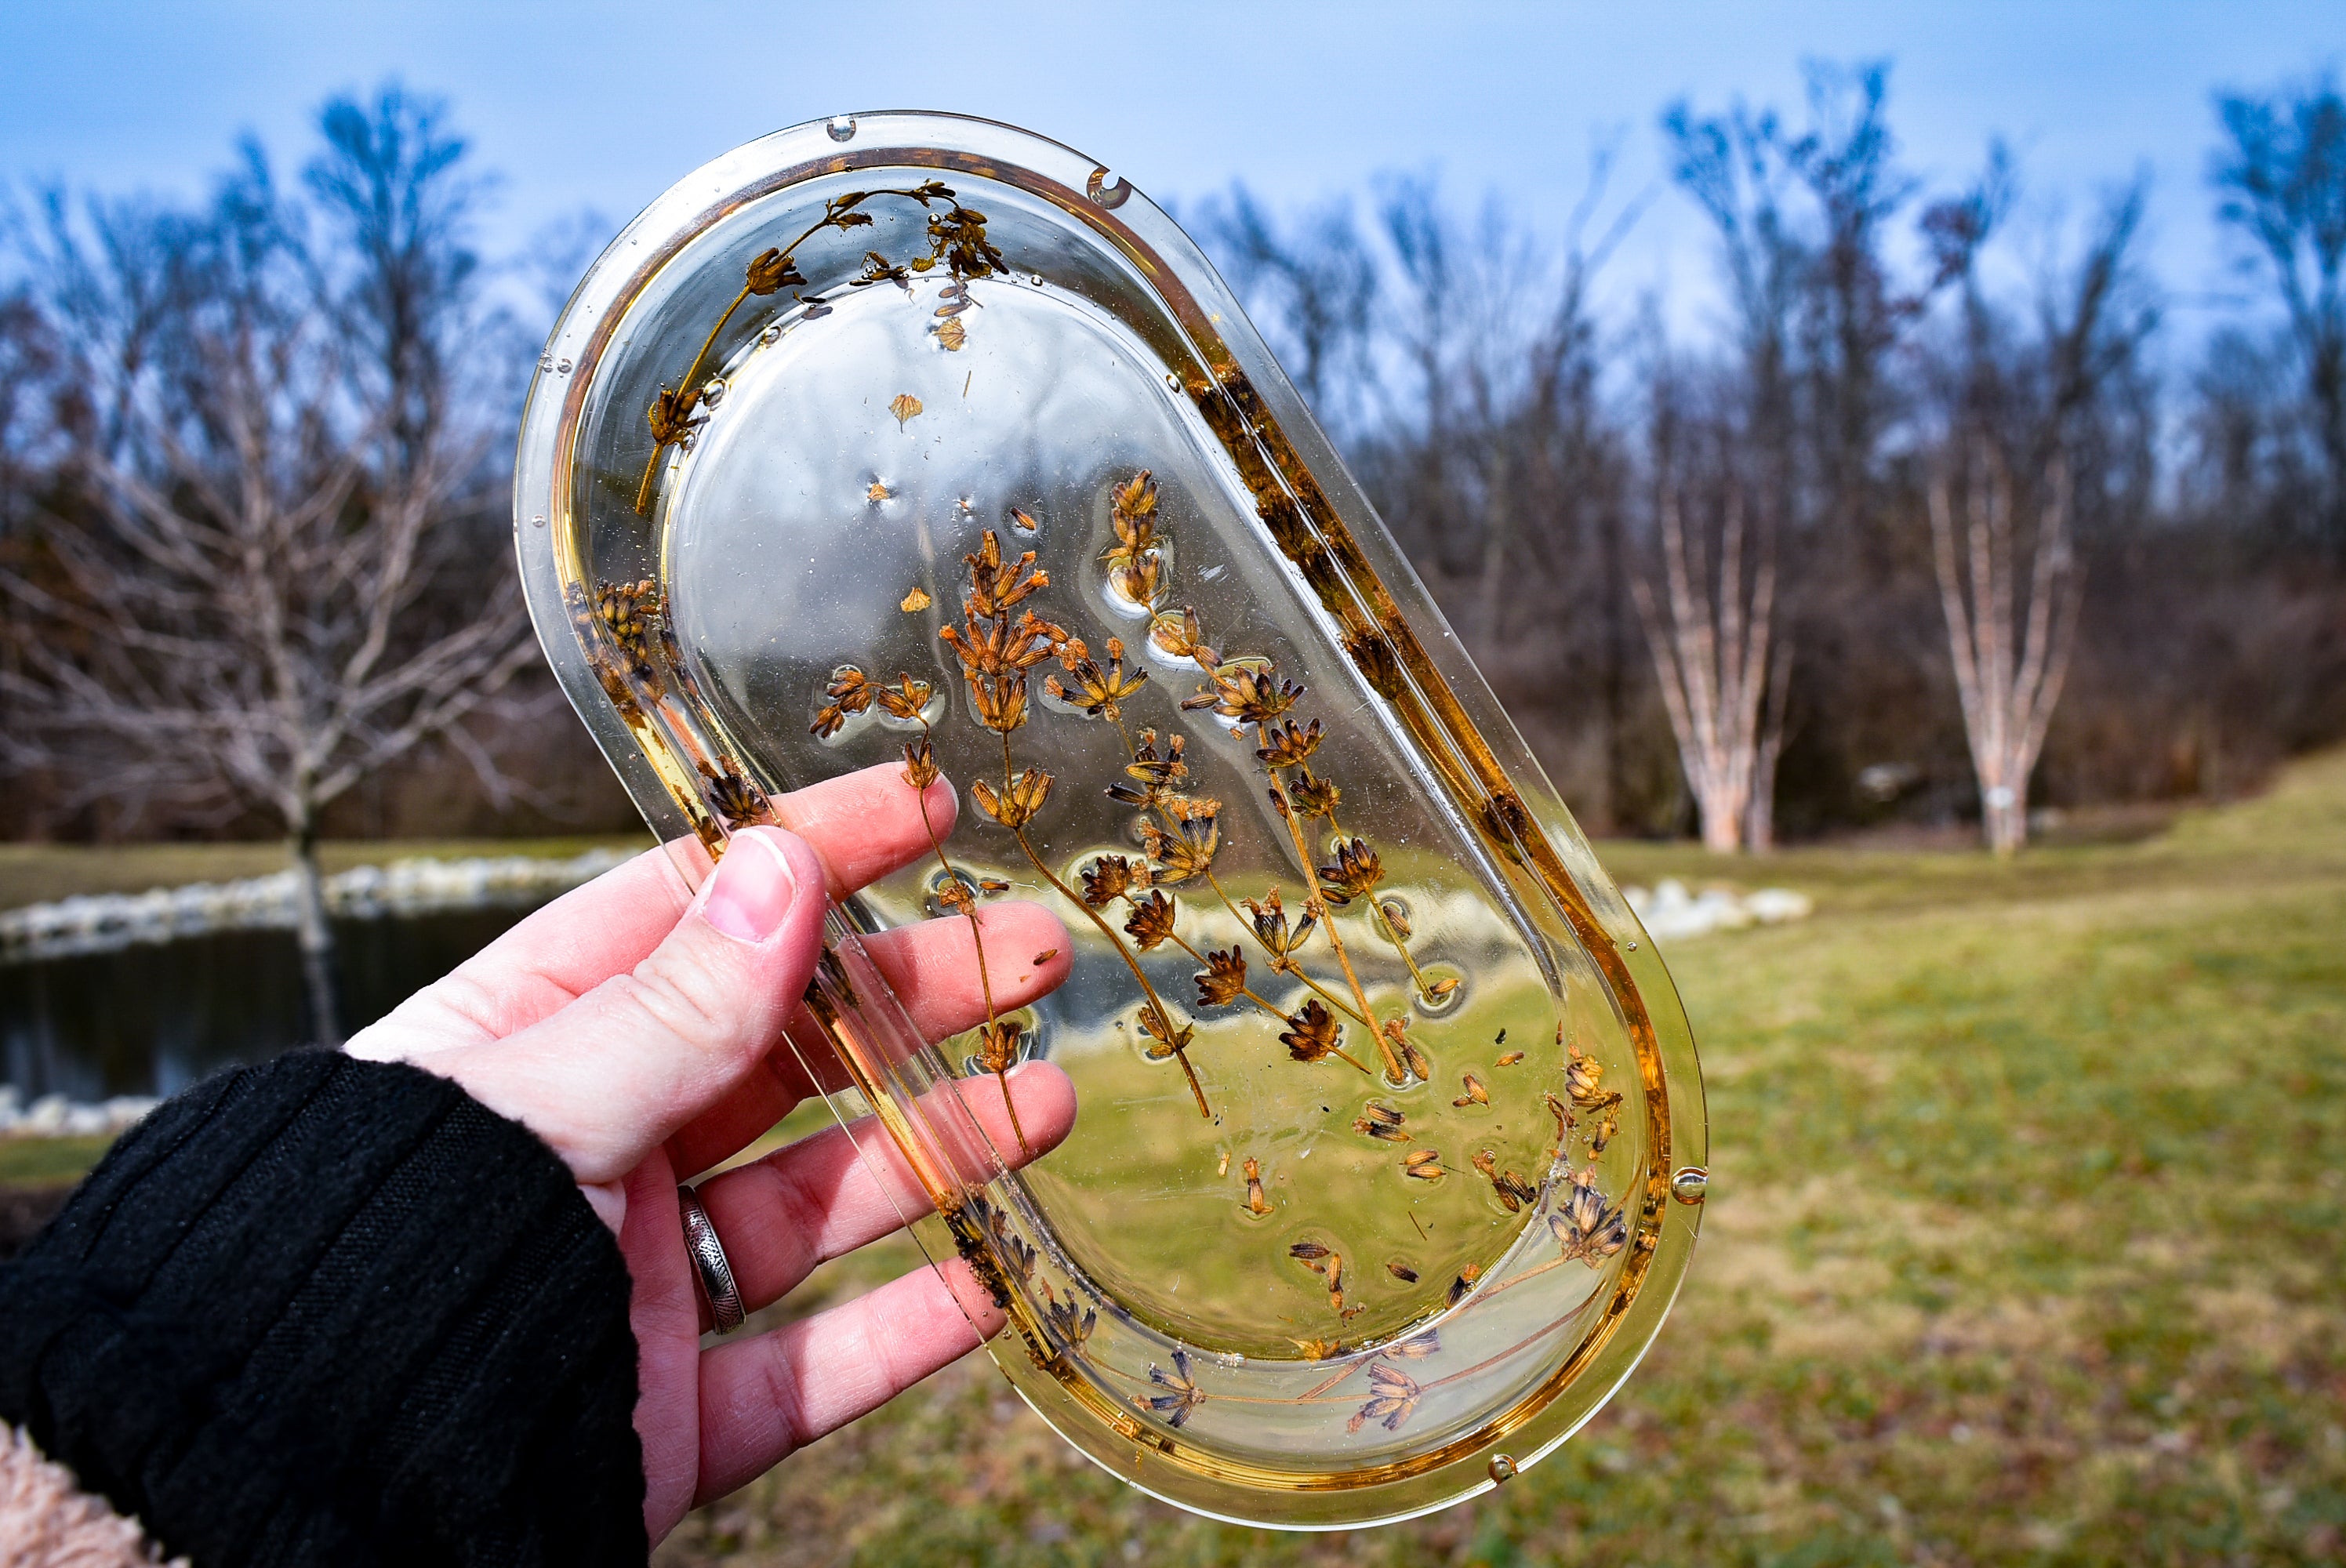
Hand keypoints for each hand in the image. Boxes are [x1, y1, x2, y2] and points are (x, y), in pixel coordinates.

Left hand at [345, 762, 1074, 1538]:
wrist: (297, 1499)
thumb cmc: (379, 1265)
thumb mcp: (534, 1108)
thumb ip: (670, 1009)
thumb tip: (781, 868)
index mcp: (530, 1047)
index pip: (691, 916)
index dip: (809, 852)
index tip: (922, 807)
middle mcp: (593, 1152)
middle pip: (784, 1052)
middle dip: (911, 999)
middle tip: (1031, 952)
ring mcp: (635, 1282)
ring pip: (818, 1199)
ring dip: (935, 1149)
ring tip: (1046, 1103)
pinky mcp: (664, 1415)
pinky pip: (806, 1368)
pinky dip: (900, 1331)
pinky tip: (989, 1283)